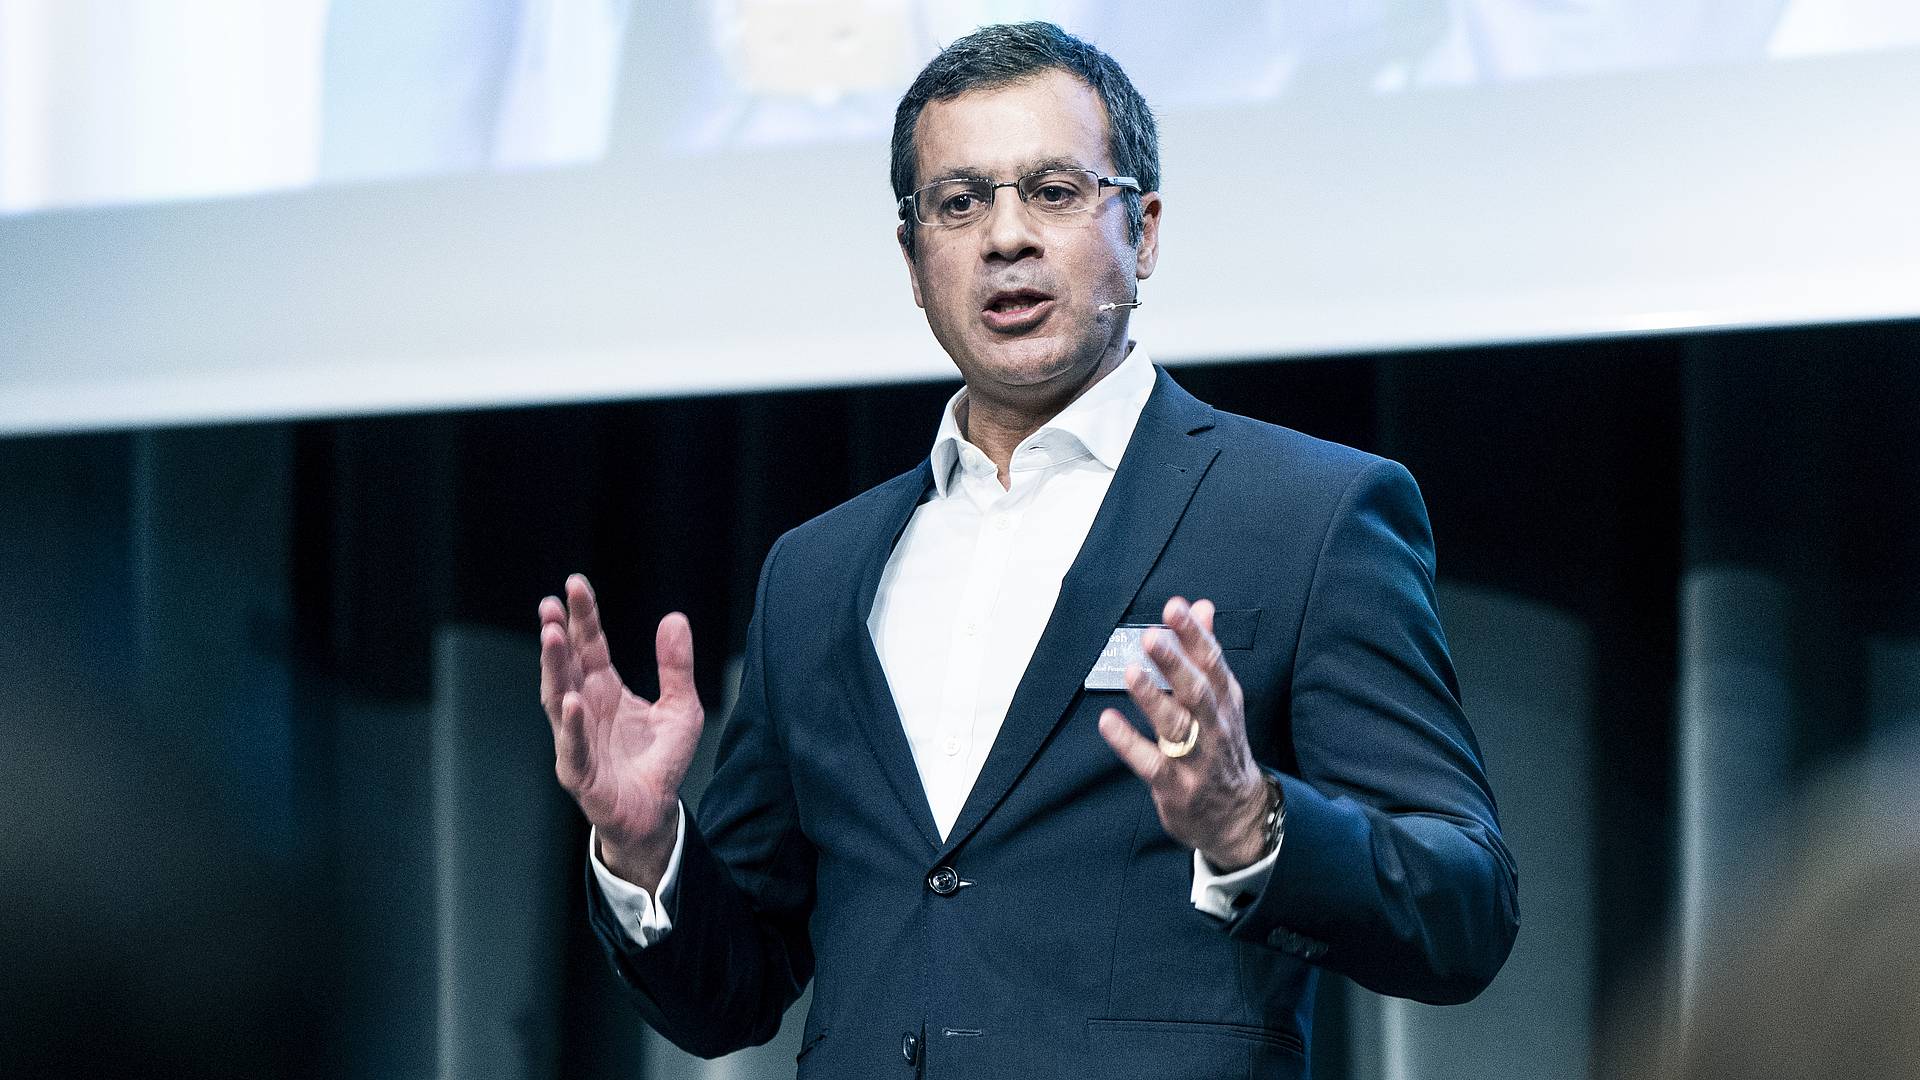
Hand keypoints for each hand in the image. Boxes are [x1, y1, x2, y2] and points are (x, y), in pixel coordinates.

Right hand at [539, 574, 703, 890]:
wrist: (655, 813)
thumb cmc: (660, 760)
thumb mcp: (682, 707)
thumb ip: (676, 666)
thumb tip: (675, 618)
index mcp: (604, 689)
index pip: (590, 645)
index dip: (583, 616)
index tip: (575, 584)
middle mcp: (584, 708)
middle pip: (567, 665)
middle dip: (558, 634)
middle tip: (551, 605)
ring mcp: (576, 738)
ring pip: (557, 697)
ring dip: (553, 668)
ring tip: (553, 636)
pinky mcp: (579, 771)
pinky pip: (573, 745)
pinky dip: (571, 723)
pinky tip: (571, 700)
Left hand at [1096, 597, 1271, 871]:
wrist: (1238, 815)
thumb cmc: (1220, 745)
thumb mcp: (1222, 699)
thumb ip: (1207, 652)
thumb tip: (1202, 605)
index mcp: (1225, 700)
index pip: (1213, 662)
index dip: (1194, 634)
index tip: (1174, 607)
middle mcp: (1215, 727)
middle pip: (1197, 691)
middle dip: (1175, 663)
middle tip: (1151, 636)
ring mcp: (1197, 759)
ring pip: (1176, 726)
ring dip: (1153, 698)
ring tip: (1131, 672)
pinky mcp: (1176, 786)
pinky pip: (1151, 763)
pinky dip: (1129, 742)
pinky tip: (1107, 721)